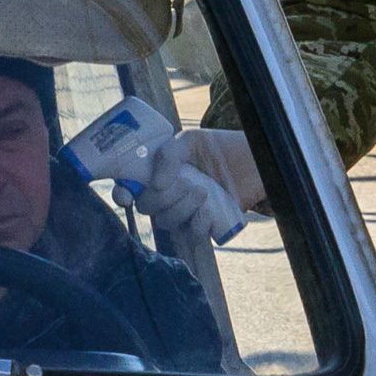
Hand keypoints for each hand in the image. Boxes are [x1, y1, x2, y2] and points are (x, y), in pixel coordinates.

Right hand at [127, 127, 258, 243]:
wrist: (254, 161)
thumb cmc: (221, 148)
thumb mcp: (192, 141)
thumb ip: (170, 154)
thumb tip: (156, 184)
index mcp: (157, 172)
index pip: (128, 188)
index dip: (122, 194)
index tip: (127, 195)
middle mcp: (166, 194)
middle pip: (146, 208)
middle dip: (162, 198)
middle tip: (186, 182)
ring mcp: (183, 211)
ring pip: (167, 222)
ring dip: (183, 208)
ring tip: (204, 191)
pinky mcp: (203, 225)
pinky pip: (190, 234)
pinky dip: (198, 223)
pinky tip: (209, 211)